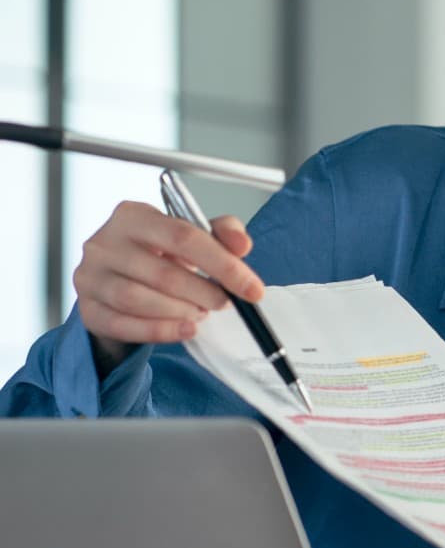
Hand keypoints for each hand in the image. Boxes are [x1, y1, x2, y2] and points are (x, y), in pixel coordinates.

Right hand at [73, 200, 264, 375]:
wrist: (121, 278)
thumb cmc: (160, 253)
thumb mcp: (193, 235)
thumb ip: (223, 233)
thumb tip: (241, 246)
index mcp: (132, 216)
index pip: (183, 237)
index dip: (223, 265)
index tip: (252, 288)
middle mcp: (103, 243)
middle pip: (162, 273)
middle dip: (203, 293)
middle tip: (225, 303)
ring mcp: (90, 277)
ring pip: (138, 301)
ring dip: (180, 312)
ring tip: (201, 313)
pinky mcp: (88, 310)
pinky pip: (124, 325)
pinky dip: (160, 331)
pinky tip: (185, 329)